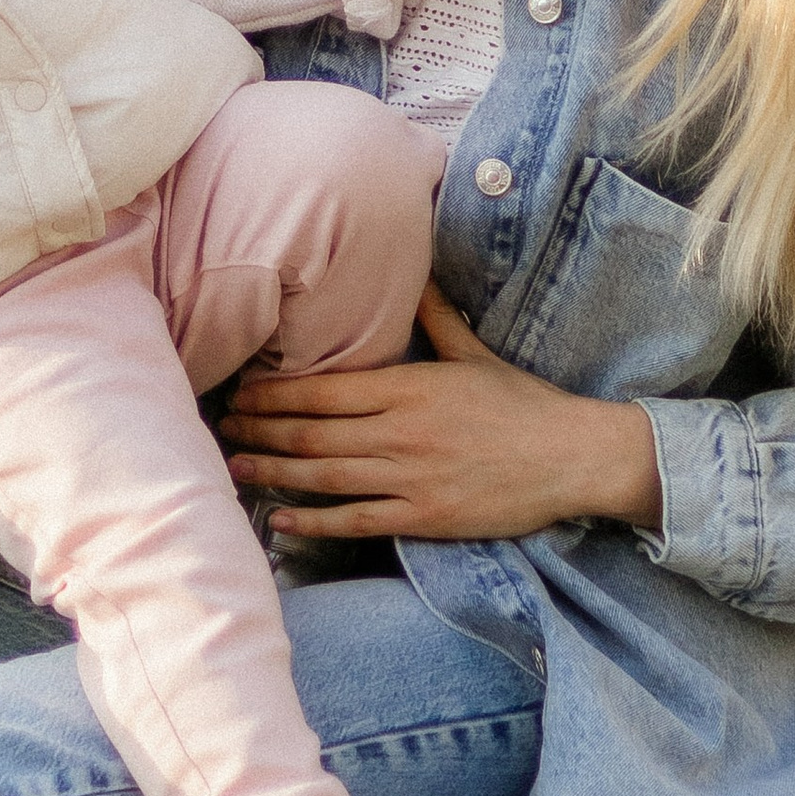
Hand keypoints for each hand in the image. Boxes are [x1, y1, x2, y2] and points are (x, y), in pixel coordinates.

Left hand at [220, 286, 663, 542]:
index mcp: (409, 386)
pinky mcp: (423, 516)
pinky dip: (313, 521)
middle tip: (223, 427)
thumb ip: (435, 316)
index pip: (324, 388)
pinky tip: (280, 519)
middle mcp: (400, 432)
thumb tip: (414, 274)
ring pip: (324, 475)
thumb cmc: (523, 403)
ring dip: (274, 471)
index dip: (275, 392)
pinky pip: (357, 520)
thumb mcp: (474, 352)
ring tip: (235, 467)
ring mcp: (410, 477)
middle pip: (313, 431)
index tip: (242, 390)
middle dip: (262, 429)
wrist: (571, 457)